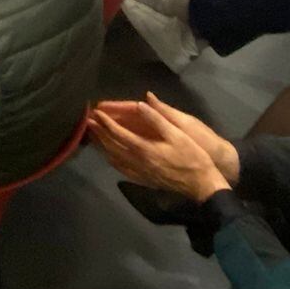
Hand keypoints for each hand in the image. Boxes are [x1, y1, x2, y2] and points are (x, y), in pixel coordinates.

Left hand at [91, 94, 237, 196]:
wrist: (201, 185)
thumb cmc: (193, 157)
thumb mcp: (178, 134)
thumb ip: (158, 119)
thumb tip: (141, 103)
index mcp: (145, 149)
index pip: (119, 134)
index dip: (106, 123)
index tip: (96, 113)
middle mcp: (138, 162)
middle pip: (112, 147)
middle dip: (99, 133)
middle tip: (88, 122)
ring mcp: (139, 173)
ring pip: (114, 159)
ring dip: (102, 146)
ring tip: (92, 136)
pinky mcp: (143, 180)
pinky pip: (121, 169)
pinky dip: (111, 160)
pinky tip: (108, 156)